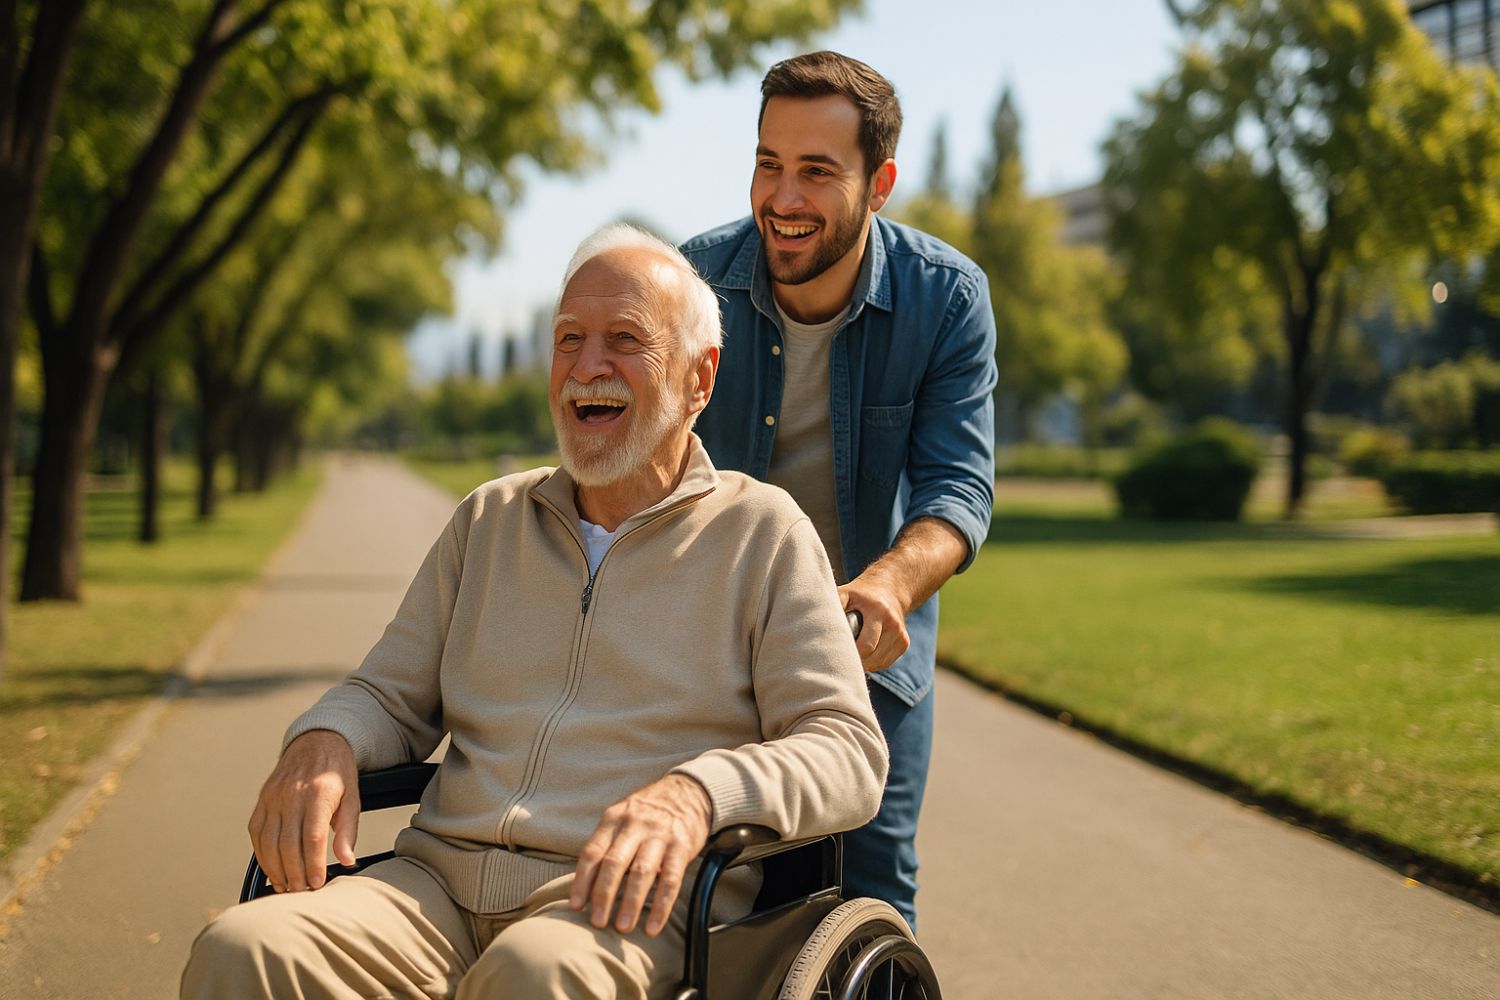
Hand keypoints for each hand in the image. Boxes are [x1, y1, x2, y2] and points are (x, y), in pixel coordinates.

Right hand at [247, 730, 358, 892]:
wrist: (317, 742)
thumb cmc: (337, 773)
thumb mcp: (353, 798)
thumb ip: (349, 831)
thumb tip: (347, 860)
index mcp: (319, 793)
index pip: (313, 837)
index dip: (313, 864)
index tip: (317, 883)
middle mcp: (292, 794)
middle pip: (287, 843)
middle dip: (293, 873)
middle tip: (301, 891)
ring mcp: (273, 796)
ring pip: (268, 841)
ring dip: (275, 868)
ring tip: (286, 886)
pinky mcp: (262, 800)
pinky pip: (256, 832)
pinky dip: (262, 855)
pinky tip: (272, 869)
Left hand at [570, 774, 711, 936]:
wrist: (688, 792)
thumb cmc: (647, 813)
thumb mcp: (622, 818)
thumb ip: (606, 844)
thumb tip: (585, 887)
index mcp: (614, 819)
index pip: (593, 852)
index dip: (582, 880)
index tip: (576, 906)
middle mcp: (634, 825)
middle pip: (614, 863)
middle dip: (603, 895)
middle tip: (597, 922)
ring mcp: (659, 834)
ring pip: (641, 872)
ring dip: (631, 903)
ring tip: (622, 927)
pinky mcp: (682, 845)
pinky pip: (671, 879)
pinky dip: (661, 906)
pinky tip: (653, 926)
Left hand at [839, 570, 909, 671]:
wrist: (889, 588)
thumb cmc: (860, 594)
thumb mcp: (846, 593)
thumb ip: (833, 605)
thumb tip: (814, 622)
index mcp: (878, 610)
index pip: (866, 645)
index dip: (850, 652)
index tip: (836, 653)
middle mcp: (893, 623)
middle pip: (872, 656)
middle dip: (856, 659)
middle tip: (840, 656)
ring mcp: (901, 634)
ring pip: (878, 663)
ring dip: (864, 663)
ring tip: (851, 653)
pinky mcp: (904, 643)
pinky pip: (884, 663)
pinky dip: (872, 662)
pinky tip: (864, 653)